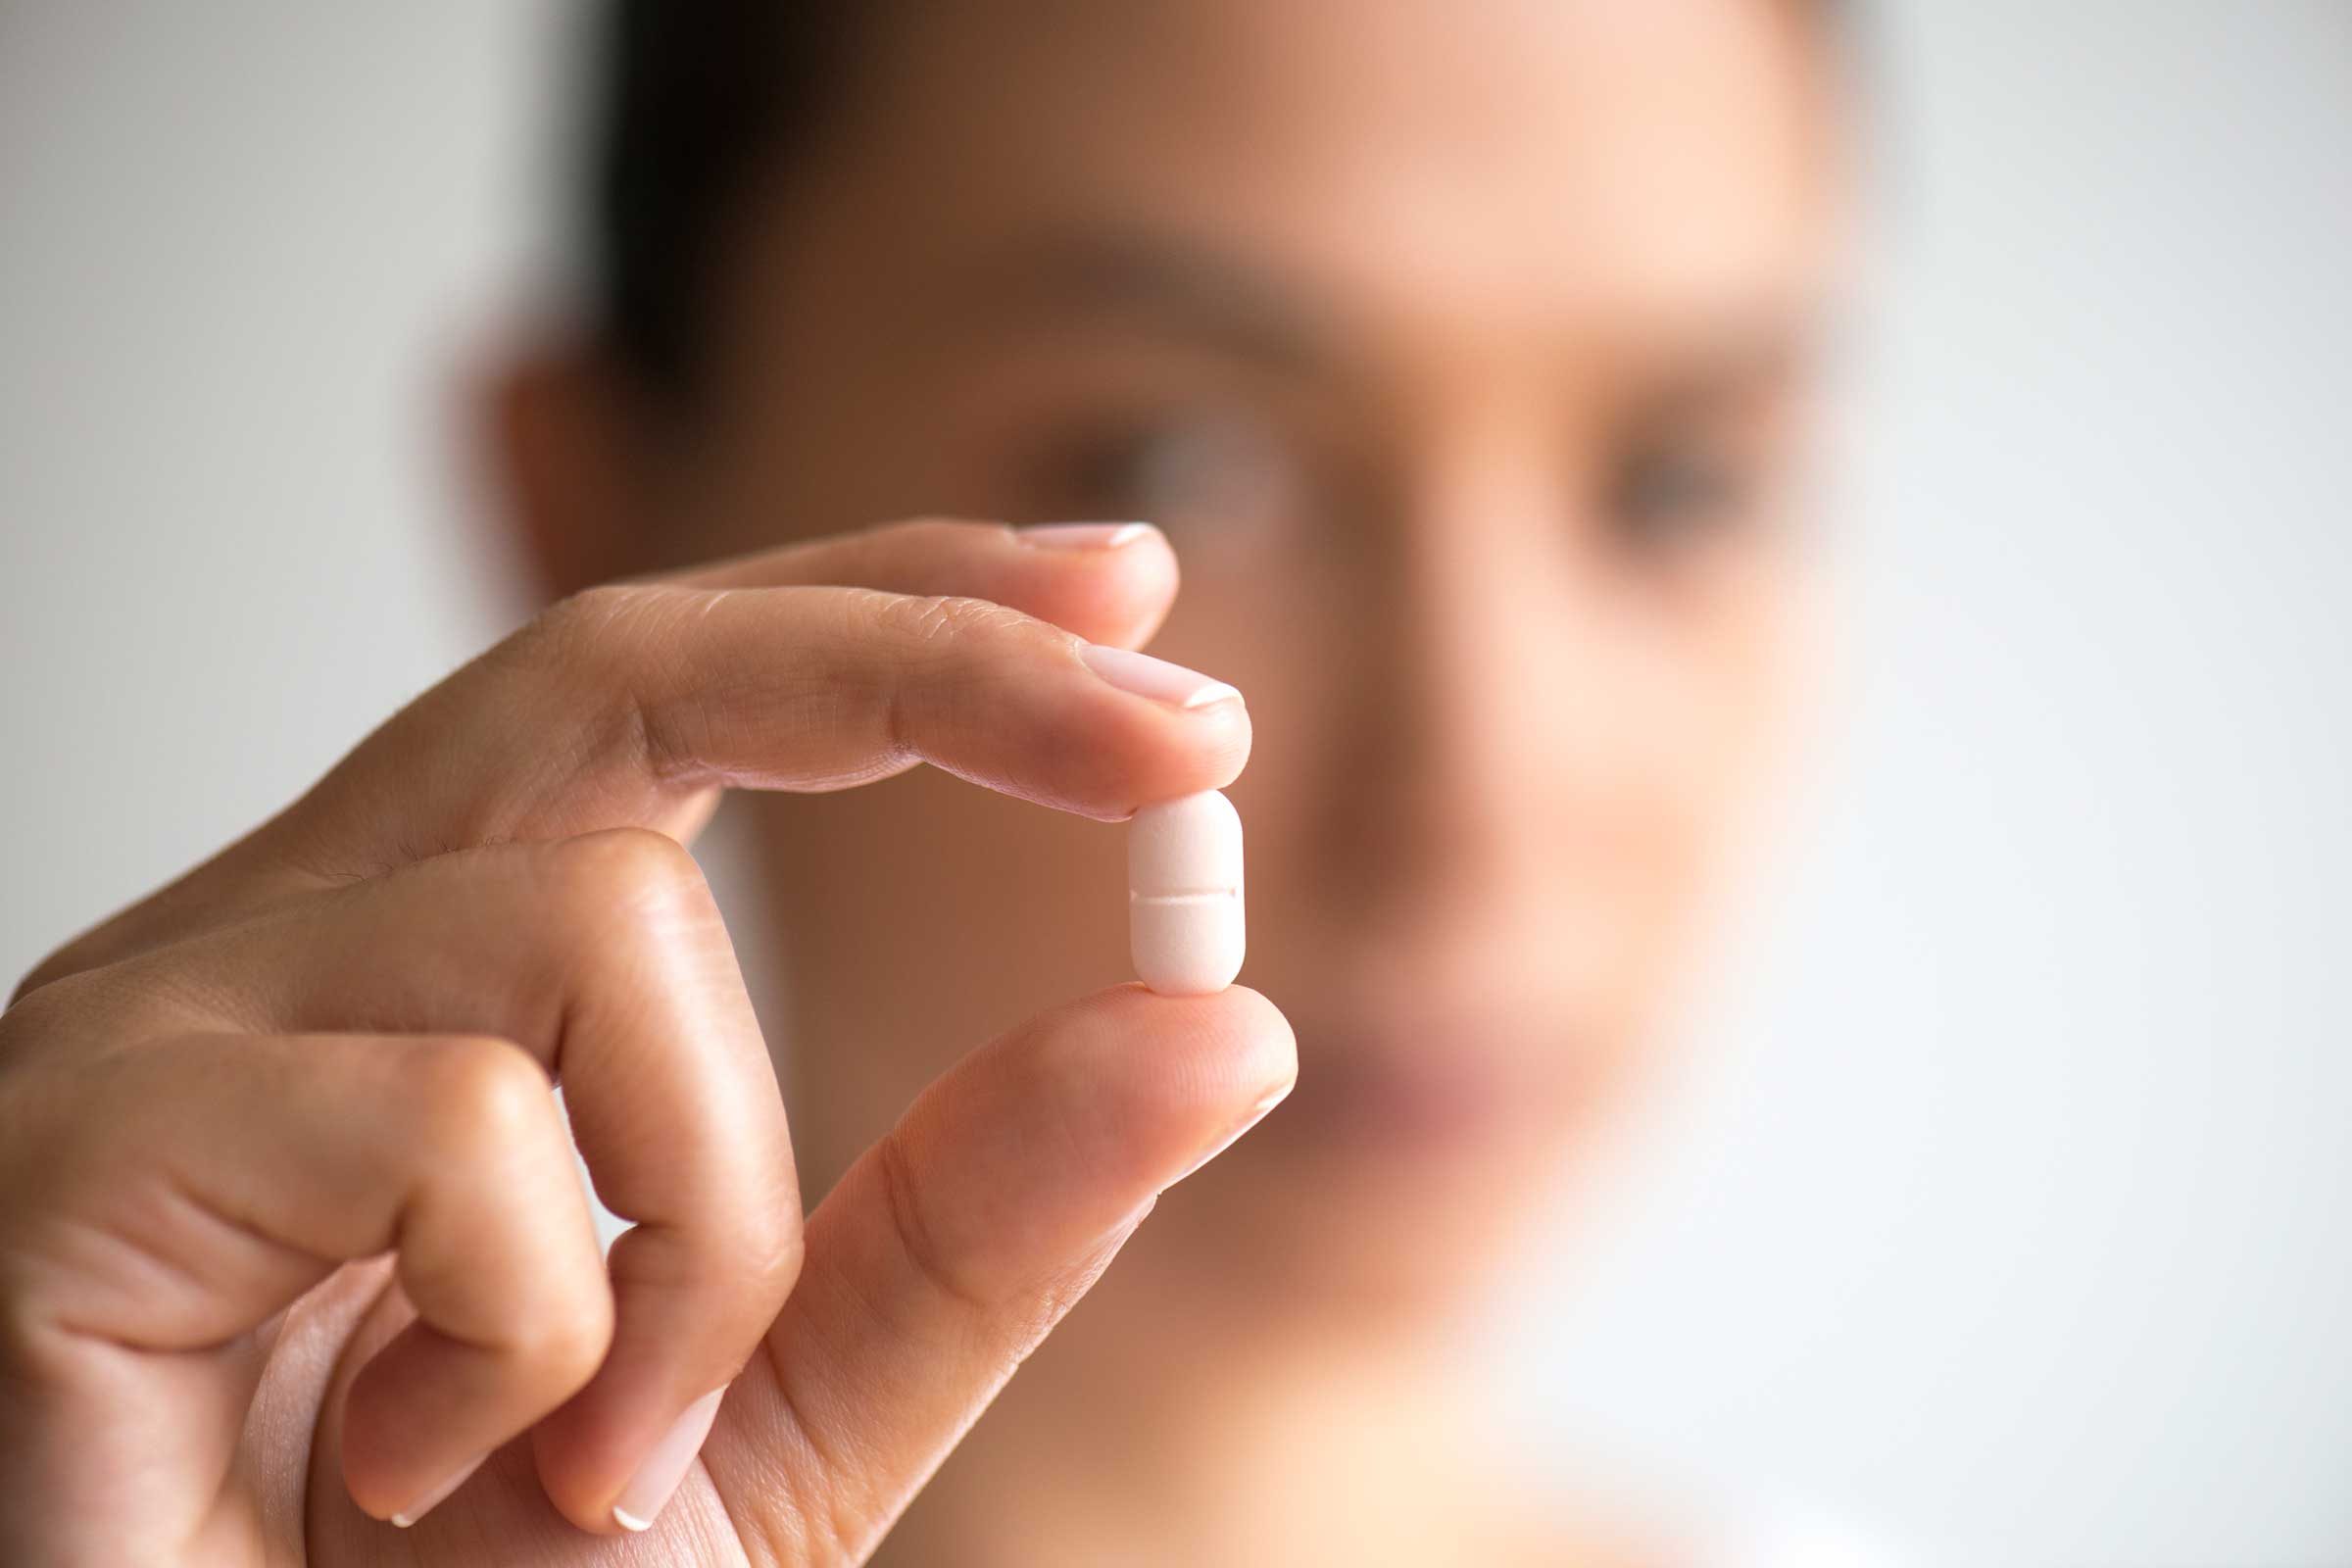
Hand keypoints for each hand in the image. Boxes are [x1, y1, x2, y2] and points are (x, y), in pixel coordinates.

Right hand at [0, 519, 1293, 1565]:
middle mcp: (278, 943)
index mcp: (425, 969)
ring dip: (711, 1215)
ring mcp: (158, 1025)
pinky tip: (422, 1460)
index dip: (890, 612)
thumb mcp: (784, 1410)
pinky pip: (453, 1118)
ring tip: (602, 1441)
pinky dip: (542, 1323)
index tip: (1129, 586)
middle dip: (924, 659)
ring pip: (592, 922)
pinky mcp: (78, 1147)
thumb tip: (1227, 1028)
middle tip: (1188, 733)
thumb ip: (974, 1220)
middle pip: (614, 669)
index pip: (660, 696)